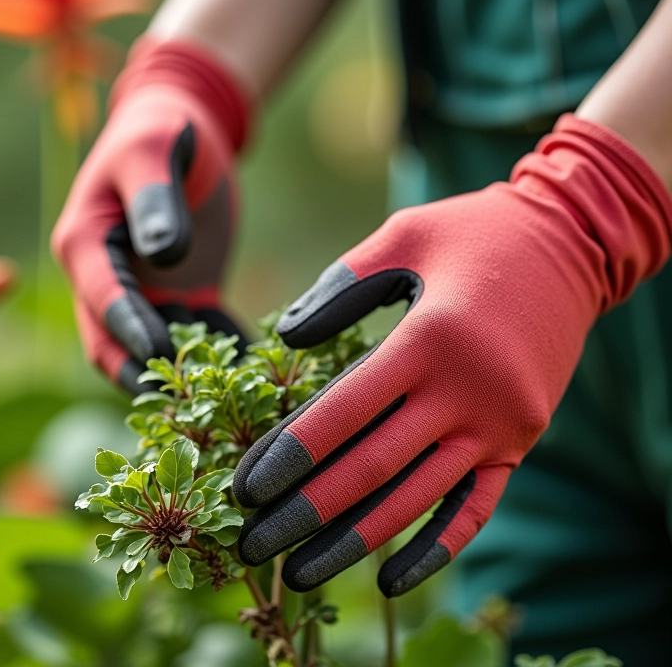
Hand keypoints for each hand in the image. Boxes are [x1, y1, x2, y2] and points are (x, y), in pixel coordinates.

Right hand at [53, 39, 249, 392]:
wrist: (182, 133)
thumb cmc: (159, 135)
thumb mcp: (153, 154)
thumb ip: (155, 202)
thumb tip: (164, 256)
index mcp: (85, 246)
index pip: (103, 299)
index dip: (128, 328)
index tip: (159, 352)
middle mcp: (106, 281)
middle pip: (114, 344)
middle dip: (145, 375)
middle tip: (185, 400)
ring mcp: (144, 295)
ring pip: (154, 352)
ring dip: (182, 378)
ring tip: (223, 397)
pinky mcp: (182, 297)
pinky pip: (198, 335)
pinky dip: (219, 354)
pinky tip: (252, 371)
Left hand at [233, 115, 671, 596]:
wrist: (569, 245)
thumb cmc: (472, 234)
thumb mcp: (402, 238)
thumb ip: (339, 287)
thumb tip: (286, 341)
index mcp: (432, 339)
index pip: (346, 412)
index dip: (290, 453)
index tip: (244, 486)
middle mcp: (469, 392)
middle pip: (373, 467)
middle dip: (306, 510)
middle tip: (251, 543)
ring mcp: (501, 425)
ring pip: (417, 499)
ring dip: (355, 541)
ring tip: (299, 573)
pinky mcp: (521, 441)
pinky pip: (475, 508)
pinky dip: (434, 548)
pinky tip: (391, 581)